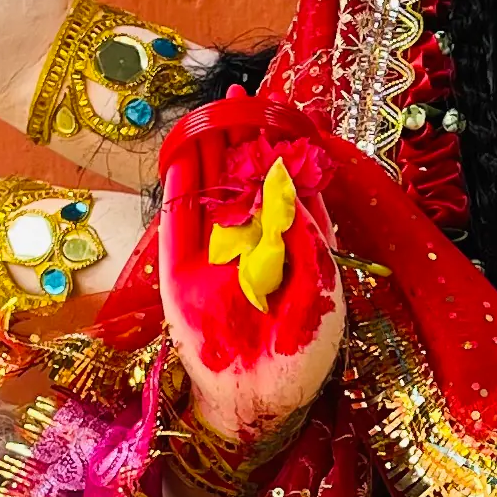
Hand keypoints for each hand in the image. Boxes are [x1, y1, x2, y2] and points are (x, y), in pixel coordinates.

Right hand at [156, 99, 347, 452]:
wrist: (259, 401)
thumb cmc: (298, 353)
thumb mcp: (318, 288)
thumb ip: (307, 236)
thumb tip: (298, 182)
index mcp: (285, 248)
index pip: (282, 187)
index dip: (281, 150)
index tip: (283, 113)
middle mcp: (248, 246)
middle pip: (242, 179)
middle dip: (241, 138)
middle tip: (242, 95)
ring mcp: (212, 258)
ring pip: (209, 191)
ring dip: (207, 151)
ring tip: (210, 110)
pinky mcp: (180, 275)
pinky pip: (177, 224)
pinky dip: (177, 189)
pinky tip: (180, 155)